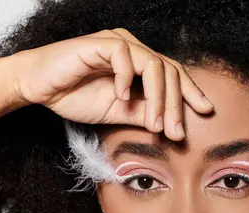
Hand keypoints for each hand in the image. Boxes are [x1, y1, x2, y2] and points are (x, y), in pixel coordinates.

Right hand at [11, 28, 212, 137]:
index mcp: (140, 65)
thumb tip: (172, 127)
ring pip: (153, 64)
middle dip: (176, 106)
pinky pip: (123, 56)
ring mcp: (118, 44)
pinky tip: (121, 97)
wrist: (42, 88)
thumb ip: (144, 114)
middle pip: (169, 72)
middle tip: (176, 133)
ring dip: (158, 98)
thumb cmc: (78, 96)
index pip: (174, 75)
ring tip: (154, 123)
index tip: (205, 112)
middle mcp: (134, 50)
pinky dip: (126, 79)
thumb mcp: (119, 113)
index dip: (191, 93)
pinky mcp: (99, 43)